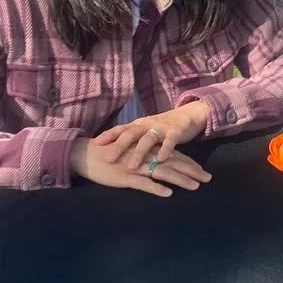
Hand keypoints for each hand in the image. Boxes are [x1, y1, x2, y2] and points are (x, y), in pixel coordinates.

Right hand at [70, 130, 209, 198]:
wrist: (85, 154)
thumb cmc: (107, 154)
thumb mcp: (130, 153)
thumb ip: (144, 157)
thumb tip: (158, 166)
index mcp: (146, 150)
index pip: (173, 155)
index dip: (189, 163)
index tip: (202, 171)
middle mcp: (144, 156)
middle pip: (173, 163)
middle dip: (192, 171)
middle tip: (208, 179)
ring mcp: (136, 166)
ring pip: (163, 172)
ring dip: (180, 179)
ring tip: (195, 186)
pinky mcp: (125, 177)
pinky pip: (143, 183)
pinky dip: (156, 188)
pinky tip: (168, 194)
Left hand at [94, 103, 208, 178]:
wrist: (187, 116)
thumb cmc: (161, 127)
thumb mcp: (144, 131)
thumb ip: (131, 139)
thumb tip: (110, 149)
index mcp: (138, 125)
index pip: (120, 129)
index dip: (108, 135)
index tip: (94, 144)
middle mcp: (147, 124)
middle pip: (130, 134)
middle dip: (119, 147)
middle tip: (108, 159)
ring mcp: (161, 128)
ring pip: (148, 140)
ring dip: (139, 153)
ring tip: (132, 166)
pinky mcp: (176, 132)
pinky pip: (170, 141)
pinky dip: (165, 150)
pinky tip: (160, 160)